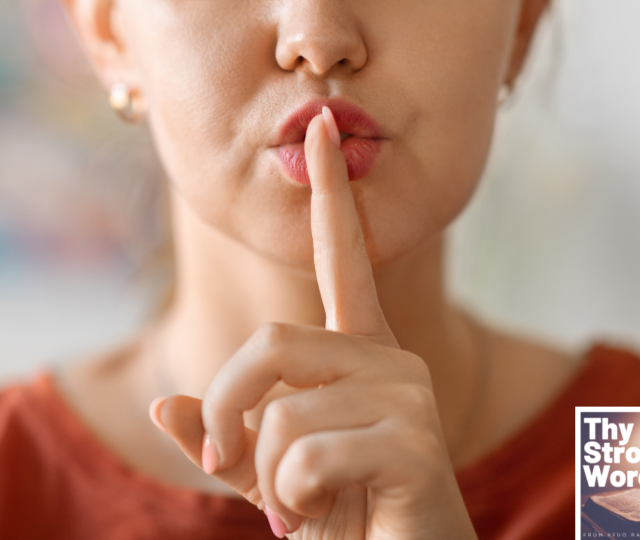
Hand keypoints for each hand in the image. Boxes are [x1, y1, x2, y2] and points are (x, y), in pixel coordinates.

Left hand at [151, 107, 476, 539]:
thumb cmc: (341, 513)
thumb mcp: (266, 473)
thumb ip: (221, 435)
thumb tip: (166, 402)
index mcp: (359, 352)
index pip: (344, 258)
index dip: (332, 197)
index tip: (322, 132)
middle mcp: (389, 358)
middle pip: (272, 340)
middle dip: (230, 409)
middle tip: (232, 463)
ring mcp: (408, 395)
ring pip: (283, 411)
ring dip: (268, 474)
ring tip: (303, 503)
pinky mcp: (416, 442)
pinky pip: (309, 454)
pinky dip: (293, 500)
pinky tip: (333, 511)